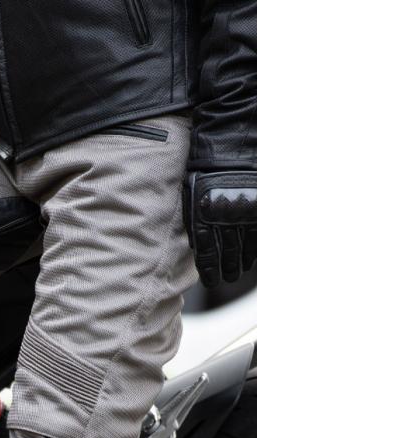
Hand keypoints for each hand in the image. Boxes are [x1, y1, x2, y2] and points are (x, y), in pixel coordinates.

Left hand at [184, 171, 255, 286]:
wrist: (229, 144)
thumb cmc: (204, 172)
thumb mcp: (191, 198)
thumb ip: (195, 224)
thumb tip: (199, 250)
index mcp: (203, 214)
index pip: (207, 252)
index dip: (209, 271)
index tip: (211, 282)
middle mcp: (225, 215)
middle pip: (227, 252)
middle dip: (227, 270)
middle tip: (226, 280)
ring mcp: (244, 211)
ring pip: (244, 246)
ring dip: (240, 263)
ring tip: (237, 273)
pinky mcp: (259, 206)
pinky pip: (257, 235)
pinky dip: (253, 250)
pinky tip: (249, 259)